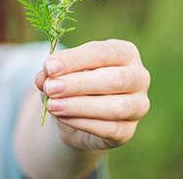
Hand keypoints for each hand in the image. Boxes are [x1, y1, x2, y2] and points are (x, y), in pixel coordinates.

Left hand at [35, 39, 149, 149]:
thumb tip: (43, 77)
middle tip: (51, 88)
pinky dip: (82, 123)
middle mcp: (138, 77)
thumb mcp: (59, 72)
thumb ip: (52, 72)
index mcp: (125, 52)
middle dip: (78, 84)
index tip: (49, 67)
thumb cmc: (71, 81)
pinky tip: (62, 117)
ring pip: (115, 107)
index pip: (102, 52)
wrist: (75, 113)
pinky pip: (109, 129)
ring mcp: (138, 106)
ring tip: (52, 106)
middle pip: (114, 80)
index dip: (74, 59)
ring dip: (79, 106)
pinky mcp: (128, 131)